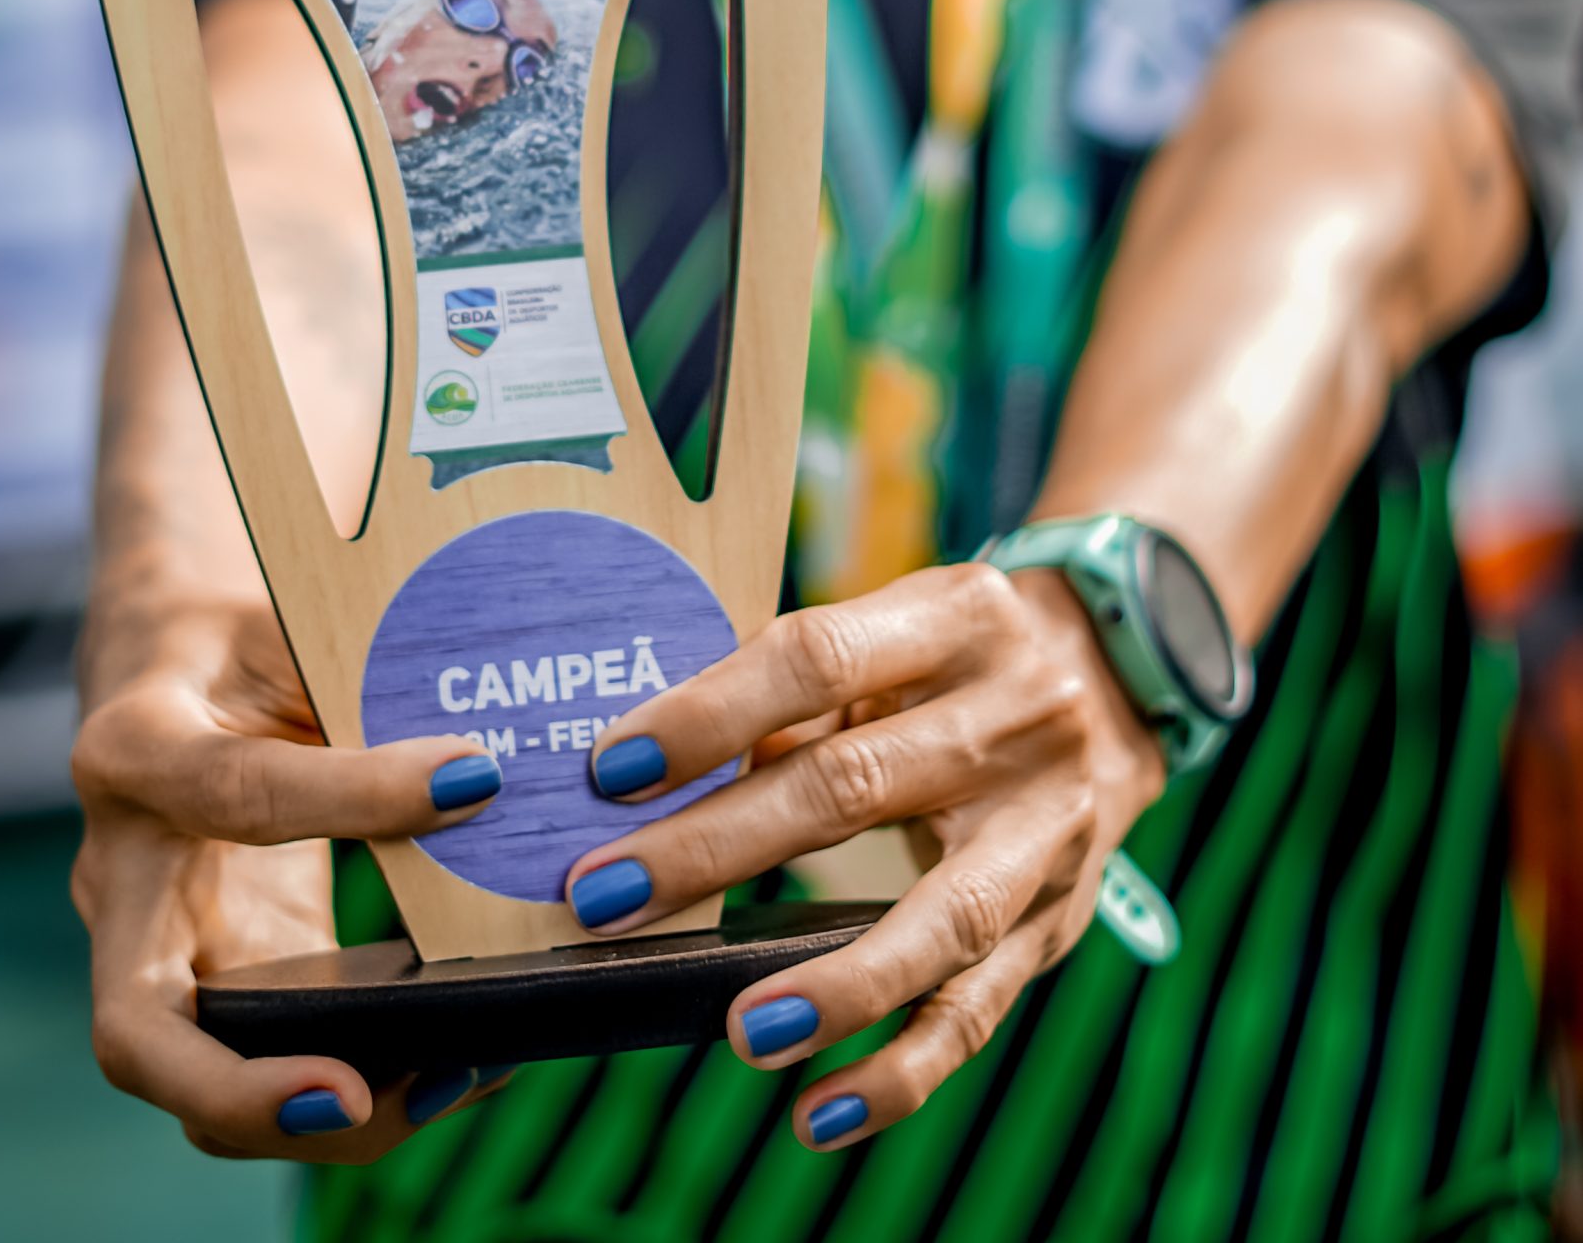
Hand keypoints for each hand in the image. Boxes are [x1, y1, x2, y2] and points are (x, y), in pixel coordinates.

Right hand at [71, 595, 512, 1160]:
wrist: (165, 658)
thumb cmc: (238, 633)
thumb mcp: (284, 620)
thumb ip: (359, 676)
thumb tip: (484, 759)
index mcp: (136, 749)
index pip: (236, 789)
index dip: (355, 793)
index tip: (474, 782)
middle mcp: (117, 873)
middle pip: (137, 1027)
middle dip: (241, 1087)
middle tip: (358, 1096)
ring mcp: (151, 945)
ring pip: (194, 1080)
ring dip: (306, 1113)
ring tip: (446, 1080)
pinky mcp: (211, 977)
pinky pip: (257, 1057)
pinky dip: (343, 1082)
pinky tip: (453, 1060)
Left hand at [565, 562, 1164, 1147]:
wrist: (1124, 671)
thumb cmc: (955, 656)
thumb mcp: (895, 632)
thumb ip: (796, 696)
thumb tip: (652, 771)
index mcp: (955, 616)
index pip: (817, 660)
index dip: (711, 714)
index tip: (608, 769)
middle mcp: (1015, 715)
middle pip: (854, 787)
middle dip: (718, 848)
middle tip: (606, 898)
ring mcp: (1047, 824)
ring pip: (939, 917)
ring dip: (835, 985)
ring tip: (739, 1031)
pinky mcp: (1060, 919)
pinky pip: (979, 1007)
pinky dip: (903, 1072)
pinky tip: (821, 1113)